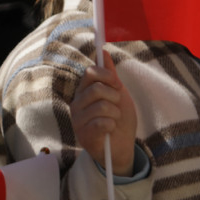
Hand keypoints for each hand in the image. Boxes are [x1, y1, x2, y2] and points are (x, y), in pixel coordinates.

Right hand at [70, 50, 136, 175]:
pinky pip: (102, 123)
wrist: (122, 146)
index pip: (90, 73)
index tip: (117, 84)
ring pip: (102, 106)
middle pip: (96, 89)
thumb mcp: (118, 93)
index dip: (107, 76)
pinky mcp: (83, 134)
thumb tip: (103, 52)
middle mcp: (77, 103)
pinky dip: (112, 126)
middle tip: (117, 106)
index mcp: (84, 91)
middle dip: (114, 97)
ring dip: (115, 114)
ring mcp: (78, 119)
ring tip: (113, 120)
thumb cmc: (119, 119)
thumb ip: (110, 75)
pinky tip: (109, 130)